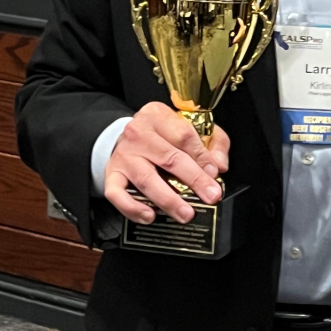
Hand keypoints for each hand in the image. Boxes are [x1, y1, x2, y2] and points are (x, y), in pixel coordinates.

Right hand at [103, 101, 229, 224]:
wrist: (124, 139)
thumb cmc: (161, 136)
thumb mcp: (188, 127)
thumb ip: (211, 143)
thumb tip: (219, 166)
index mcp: (158, 116)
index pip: (183, 135)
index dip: (202, 157)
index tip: (215, 173)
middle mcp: (138, 132)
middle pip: (169, 158)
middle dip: (194, 180)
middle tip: (210, 196)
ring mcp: (123, 154)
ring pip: (147, 179)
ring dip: (168, 199)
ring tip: (186, 213)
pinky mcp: (111, 174)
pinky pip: (118, 194)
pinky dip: (133, 207)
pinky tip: (150, 215)